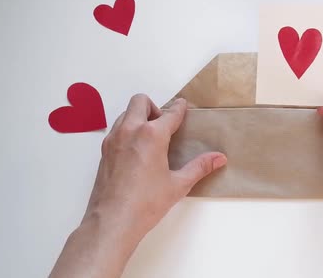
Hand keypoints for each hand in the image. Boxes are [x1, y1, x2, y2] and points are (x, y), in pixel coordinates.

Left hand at [50, 95, 226, 277]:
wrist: (112, 221)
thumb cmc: (146, 203)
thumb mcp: (178, 185)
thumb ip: (199, 167)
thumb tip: (219, 158)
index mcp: (151, 135)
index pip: (169, 114)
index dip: (179, 108)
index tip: (183, 105)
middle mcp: (130, 131)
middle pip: (140, 102)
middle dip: (154, 107)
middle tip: (164, 126)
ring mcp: (113, 140)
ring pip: (125, 113)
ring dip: (139, 117)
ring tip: (151, 137)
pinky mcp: (103, 152)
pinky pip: (117, 129)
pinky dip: (128, 130)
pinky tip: (136, 151)